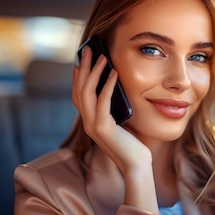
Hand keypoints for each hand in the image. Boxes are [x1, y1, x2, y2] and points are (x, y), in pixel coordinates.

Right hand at [72, 46, 151, 172]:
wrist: (136, 164)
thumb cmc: (132, 144)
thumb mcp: (120, 122)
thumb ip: (114, 109)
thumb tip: (117, 88)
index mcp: (90, 122)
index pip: (78, 96)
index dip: (78, 78)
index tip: (81, 61)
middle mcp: (87, 123)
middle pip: (80, 90)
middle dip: (84, 68)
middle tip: (88, 50)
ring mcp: (93, 126)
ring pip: (87, 93)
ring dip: (95, 72)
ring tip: (102, 57)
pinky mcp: (103, 128)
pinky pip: (103, 101)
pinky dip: (108, 84)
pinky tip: (114, 73)